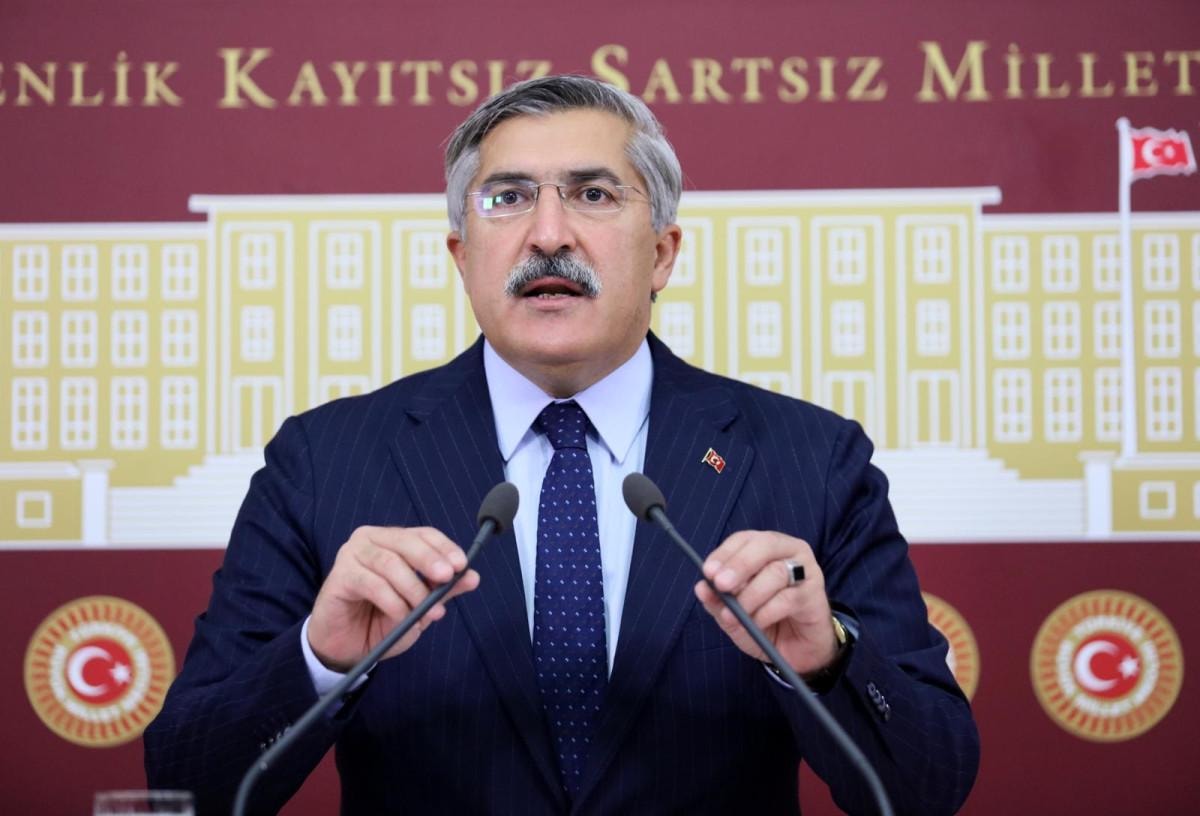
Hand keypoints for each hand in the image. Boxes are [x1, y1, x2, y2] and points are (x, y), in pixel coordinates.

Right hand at [307, 526, 479, 671]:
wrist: (346, 646)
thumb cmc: (382, 618)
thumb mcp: (419, 605)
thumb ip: (443, 590)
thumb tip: (473, 577)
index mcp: (393, 540)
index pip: (424, 534)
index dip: (444, 547)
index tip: (461, 565)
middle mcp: (371, 540)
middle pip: (406, 541)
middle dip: (430, 560)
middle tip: (446, 579)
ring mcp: (352, 555)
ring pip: (390, 564)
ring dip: (413, 589)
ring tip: (426, 612)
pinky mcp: (339, 576)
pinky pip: (372, 585)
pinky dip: (393, 603)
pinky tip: (403, 618)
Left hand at [695, 530, 837, 676]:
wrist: (798, 650)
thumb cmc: (766, 621)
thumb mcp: (735, 614)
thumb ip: (718, 601)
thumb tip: (701, 587)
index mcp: (766, 548)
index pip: (744, 539)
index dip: (725, 554)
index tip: (708, 572)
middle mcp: (789, 552)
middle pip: (764, 545)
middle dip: (739, 565)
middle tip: (721, 585)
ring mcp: (806, 571)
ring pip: (776, 572)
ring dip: (751, 595)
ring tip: (737, 614)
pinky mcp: (815, 595)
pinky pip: (787, 599)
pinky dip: (766, 612)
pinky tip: (757, 623)